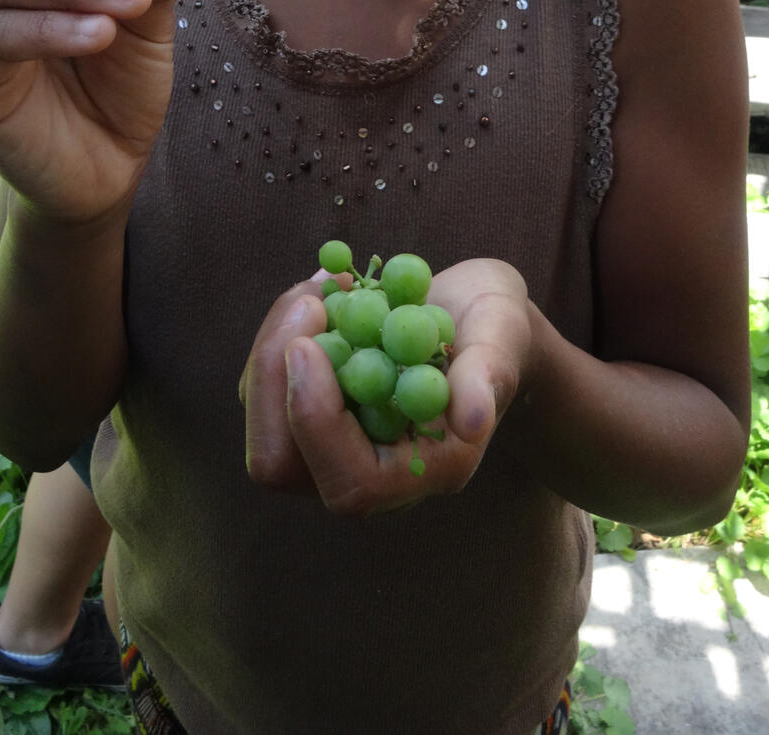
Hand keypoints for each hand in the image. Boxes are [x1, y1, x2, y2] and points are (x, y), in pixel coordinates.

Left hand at [239, 259, 531, 514]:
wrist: (476, 323)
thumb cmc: (495, 329)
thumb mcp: (504, 336)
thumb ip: (490, 373)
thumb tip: (473, 417)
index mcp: (424, 472)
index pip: (351, 484)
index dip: (318, 423)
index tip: (308, 344)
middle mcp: (368, 472)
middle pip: (281, 464)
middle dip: (274, 378)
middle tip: (308, 302)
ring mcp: (331, 443)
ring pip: (263, 419)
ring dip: (276, 340)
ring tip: (326, 285)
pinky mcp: (309, 409)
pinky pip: (266, 383)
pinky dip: (282, 328)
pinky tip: (323, 289)